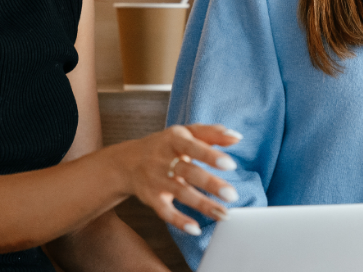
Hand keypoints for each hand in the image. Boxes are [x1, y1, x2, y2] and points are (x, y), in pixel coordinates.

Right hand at [118, 124, 240, 236]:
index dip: (211, 156)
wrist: (126, 162)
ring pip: (181, 193)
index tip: (231, 165)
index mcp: (174, 140)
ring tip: (224, 214)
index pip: (194, 147)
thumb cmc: (164, 146)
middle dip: (211, 184)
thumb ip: (210, 133)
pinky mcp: (151, 198)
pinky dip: (179, 221)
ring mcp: (156, 180)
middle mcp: (164, 160)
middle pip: (189, 172)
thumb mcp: (184, 133)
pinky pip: (165, 211)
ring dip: (203, 205)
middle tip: (232, 195)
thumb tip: (236, 136)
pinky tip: (196, 229)